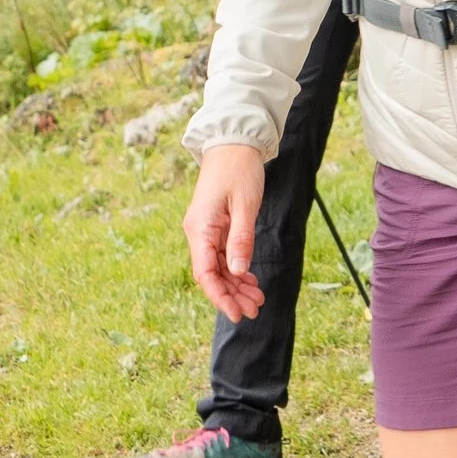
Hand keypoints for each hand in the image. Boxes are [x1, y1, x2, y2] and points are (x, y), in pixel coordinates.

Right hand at [185, 141, 267, 320]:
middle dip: (232, 295)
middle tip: (255, 310)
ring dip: (236, 285)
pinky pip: (223, 255)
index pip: (205, 273)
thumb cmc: (239, 169)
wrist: (233, 143)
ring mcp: (205, 230)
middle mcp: (198, 232)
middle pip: (211, 274)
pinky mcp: (215, 227)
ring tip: (258, 299)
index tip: (236, 313)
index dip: (220, 296)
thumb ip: (241, 239)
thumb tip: (238, 272)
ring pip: (218, 267)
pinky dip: (236, 269)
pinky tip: (251, 280)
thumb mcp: (245, 204)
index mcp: (200, 228)